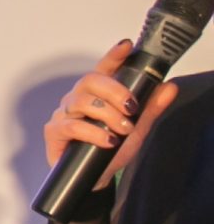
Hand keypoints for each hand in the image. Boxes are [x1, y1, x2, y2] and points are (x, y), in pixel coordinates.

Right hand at [44, 43, 178, 178]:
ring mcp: (63, 113)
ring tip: (122, 130)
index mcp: (97, 93)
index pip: (103, 69)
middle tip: (132, 108)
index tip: (126, 46)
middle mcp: (78, 98)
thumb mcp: (137, 129)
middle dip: (115, 92)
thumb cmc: (111, 150)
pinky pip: (72, 125)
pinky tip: (107, 141)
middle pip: (90, 81)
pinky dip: (93, 133)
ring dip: (107, 115)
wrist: (94, 177)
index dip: (113, 56)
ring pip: (82, 102)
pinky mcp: (54, 131)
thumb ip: (151, 108)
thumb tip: (170, 87)